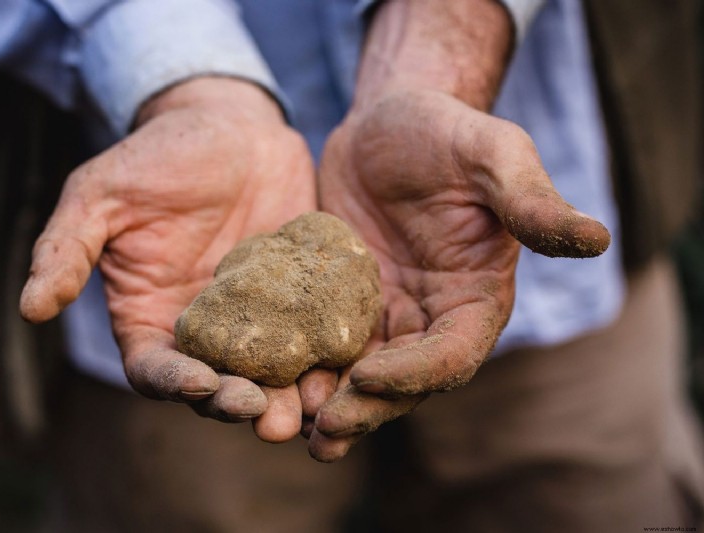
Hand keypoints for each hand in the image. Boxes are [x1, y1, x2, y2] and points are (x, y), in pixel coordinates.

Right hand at [19, 77, 316, 441]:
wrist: (230, 127)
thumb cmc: (158, 157)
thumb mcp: (101, 194)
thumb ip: (68, 248)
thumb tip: (29, 308)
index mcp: (153, 317)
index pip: (157, 370)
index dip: (176, 384)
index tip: (204, 385)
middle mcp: (207, 329)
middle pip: (220, 385)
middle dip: (242, 405)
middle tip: (268, 417)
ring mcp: (261, 318)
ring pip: (274, 373)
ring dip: (290, 397)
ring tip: (310, 409)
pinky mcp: (304, 298)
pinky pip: (318, 333)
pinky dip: (330, 354)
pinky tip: (349, 362)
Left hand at [307, 0, 609, 460]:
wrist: (387, 124)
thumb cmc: (447, 133)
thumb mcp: (493, 154)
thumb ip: (531, 200)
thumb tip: (597, 238)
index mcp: (474, 297)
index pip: (453, 353)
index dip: (416, 371)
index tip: (370, 375)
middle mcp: (430, 317)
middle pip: (403, 380)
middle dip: (366, 408)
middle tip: (324, 429)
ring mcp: (384, 313)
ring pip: (360, 375)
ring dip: (330, 405)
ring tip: (290, 429)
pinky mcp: (340, 303)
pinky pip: (323, 344)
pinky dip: (303, 368)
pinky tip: (267, 383)